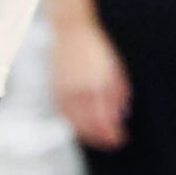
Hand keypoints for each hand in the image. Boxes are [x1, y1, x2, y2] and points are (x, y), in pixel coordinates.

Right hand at [52, 19, 130, 149]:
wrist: (71, 31)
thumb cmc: (96, 48)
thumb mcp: (114, 69)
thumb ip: (118, 93)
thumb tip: (120, 115)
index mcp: (96, 86)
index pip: (104, 120)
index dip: (112, 133)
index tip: (120, 139)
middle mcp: (79, 91)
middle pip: (89, 125)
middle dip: (101, 137)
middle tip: (112, 143)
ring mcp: (64, 91)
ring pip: (75, 122)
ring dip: (87, 133)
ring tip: (98, 138)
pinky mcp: (55, 89)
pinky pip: (64, 113)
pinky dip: (74, 123)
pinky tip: (81, 126)